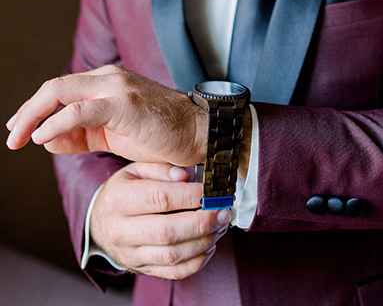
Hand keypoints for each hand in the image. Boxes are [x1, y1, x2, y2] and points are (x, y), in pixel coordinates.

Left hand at [6, 64, 207, 165]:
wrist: (198, 133)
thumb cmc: (159, 135)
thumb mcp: (112, 135)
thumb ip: (80, 135)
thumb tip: (47, 140)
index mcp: (106, 82)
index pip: (60, 90)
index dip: (34, 109)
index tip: (18, 129)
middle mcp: (109, 78)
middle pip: (54, 86)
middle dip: (27, 111)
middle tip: (12, 135)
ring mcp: (117, 88)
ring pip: (61, 92)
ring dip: (34, 117)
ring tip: (21, 138)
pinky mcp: (125, 104)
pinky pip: (80, 110)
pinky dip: (57, 123)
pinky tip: (44, 137)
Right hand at [90, 162, 230, 279]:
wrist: (100, 222)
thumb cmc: (124, 191)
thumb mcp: (136, 170)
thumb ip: (162, 169)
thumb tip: (187, 177)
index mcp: (119, 199)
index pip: (160, 198)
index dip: (190, 195)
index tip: (212, 191)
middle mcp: (121, 230)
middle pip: (167, 231)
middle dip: (202, 222)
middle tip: (223, 211)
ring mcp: (130, 254)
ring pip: (173, 255)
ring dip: (204, 241)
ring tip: (221, 225)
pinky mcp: (142, 269)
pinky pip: (174, 273)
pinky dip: (198, 261)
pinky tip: (209, 244)